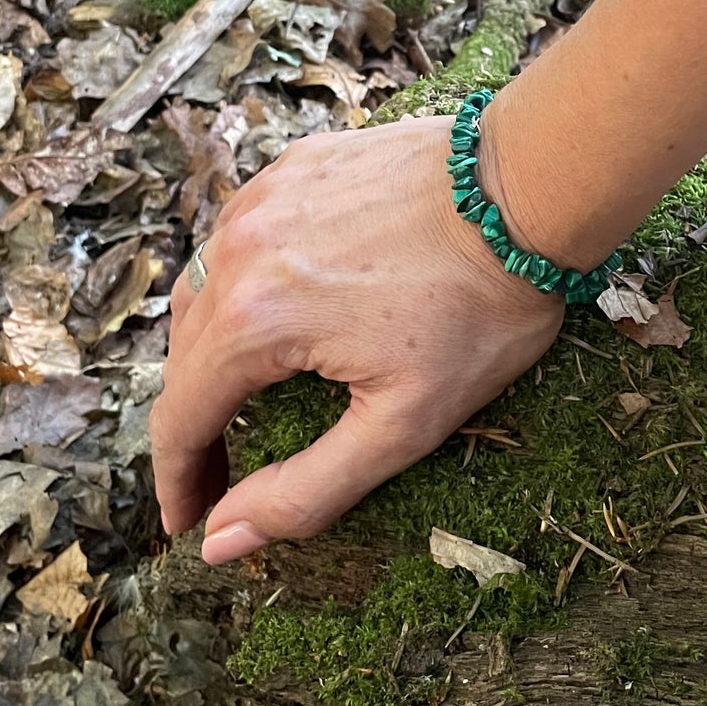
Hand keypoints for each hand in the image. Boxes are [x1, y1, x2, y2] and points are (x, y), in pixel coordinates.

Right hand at [150, 113, 564, 562]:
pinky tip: (276, 307)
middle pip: (185, 355)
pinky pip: (241, 234)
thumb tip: (221, 539)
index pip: (181, 416)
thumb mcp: (404, 424)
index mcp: (255, 319)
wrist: (529, 187)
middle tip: (220, 476)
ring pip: (203, 288)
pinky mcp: (295, 166)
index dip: (178, 479)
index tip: (188, 520)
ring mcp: (265, 198)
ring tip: (240, 398)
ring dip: (211, 350)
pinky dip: (242, 283)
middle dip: (195, 423)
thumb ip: (306, 490)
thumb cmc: (482, 308)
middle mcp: (239, 249)